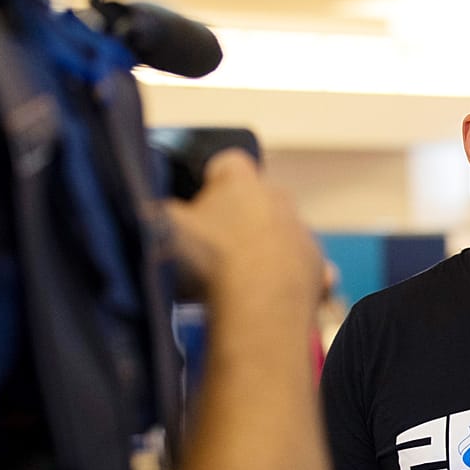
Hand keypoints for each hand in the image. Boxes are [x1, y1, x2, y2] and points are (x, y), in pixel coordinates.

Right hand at [162, 149, 321, 306]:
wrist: (259, 305)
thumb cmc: (209, 260)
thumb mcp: (162, 229)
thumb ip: (157, 214)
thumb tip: (153, 215)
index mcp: (239, 180)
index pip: (226, 164)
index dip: (211, 182)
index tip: (199, 205)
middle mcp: (277, 197)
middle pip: (256, 200)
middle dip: (239, 218)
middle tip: (214, 248)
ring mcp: (301, 231)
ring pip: (280, 234)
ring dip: (264, 250)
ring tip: (237, 279)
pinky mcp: (316, 265)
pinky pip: (299, 267)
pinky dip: (286, 278)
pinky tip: (267, 296)